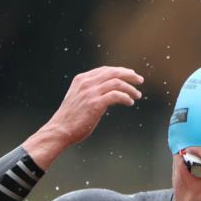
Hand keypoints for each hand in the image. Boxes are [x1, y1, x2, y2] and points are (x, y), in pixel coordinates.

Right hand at [23, 66, 143, 167]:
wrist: (60, 129)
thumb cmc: (70, 118)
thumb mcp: (78, 98)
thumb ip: (90, 92)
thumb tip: (108, 93)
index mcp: (81, 79)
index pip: (105, 70)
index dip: (120, 70)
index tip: (131, 74)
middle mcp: (86, 83)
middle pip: (113, 72)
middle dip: (129, 75)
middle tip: (140, 80)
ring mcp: (90, 92)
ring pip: (117, 83)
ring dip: (130, 89)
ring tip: (138, 95)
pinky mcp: (95, 103)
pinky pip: (116, 95)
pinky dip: (126, 98)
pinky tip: (130, 102)